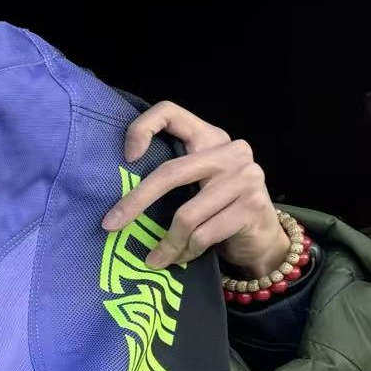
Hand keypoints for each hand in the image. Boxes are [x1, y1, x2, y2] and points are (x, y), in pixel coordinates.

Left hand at [100, 101, 290, 279]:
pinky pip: (203, 235)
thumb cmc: (216, 211)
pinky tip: (182, 258)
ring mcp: (246, 177)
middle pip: (170, 173)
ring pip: (186, 215)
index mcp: (210, 137)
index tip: (126, 159)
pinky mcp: (252, 205)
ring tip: (157, 258)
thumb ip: (171, 179)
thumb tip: (117, 203)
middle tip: (111, 225)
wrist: (260, 239)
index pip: (171, 112)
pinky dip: (186, 252)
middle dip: (135, 202)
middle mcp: (231, 151)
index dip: (142, 128)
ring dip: (168, 244)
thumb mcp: (194, 186)